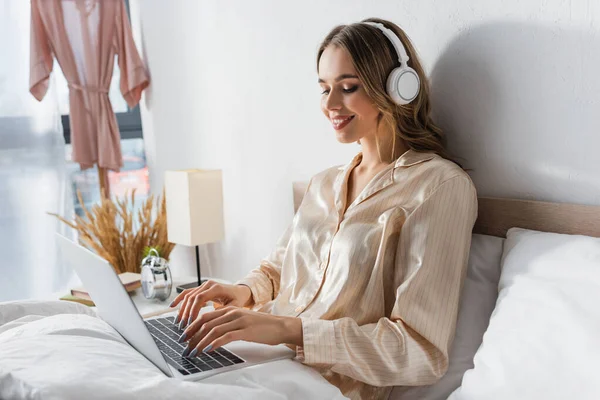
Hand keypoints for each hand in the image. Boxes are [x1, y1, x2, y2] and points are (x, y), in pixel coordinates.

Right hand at [169, 280, 252, 328]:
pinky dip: (179, 299)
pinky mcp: (200, 289)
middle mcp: (208, 285)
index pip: (200, 297)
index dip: (193, 310)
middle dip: (186, 313)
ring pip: (188, 296)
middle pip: (192, 297)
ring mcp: (203, 285)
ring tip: (178, 323)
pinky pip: (187, 293)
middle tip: (182, 326)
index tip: (190, 322)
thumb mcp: (234, 307)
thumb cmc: (237, 299)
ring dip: (182, 309)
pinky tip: (172, 306)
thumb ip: (223, 312)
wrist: (239, 291)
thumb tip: (211, 320)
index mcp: (217, 288)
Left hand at [177, 306, 302, 356]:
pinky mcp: (245, 330)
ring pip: (213, 330)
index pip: (205, 316)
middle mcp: (232, 313)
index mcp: (229, 309)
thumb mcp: (241, 321)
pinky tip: (208, 350)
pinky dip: (214, 343)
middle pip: (205, 322)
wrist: (279, 326)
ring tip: (193, 352)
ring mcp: (238, 321)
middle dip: (191, 335)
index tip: (183, 337)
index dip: (191, 326)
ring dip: (200, 342)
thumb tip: (210, 334)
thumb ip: (227, 324)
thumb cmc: (261, 326)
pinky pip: (225, 336)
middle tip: (184, 346)